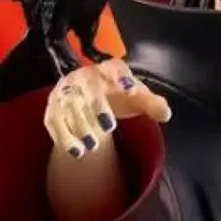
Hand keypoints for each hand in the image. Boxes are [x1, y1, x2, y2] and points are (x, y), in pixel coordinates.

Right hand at [44, 58, 171, 157]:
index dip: (121, 77)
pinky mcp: (54, 110)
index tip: (131, 90)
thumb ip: (152, 104)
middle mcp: (84, 77)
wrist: (92, 102)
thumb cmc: (119, 97)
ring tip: (93, 146)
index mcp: (108, 69)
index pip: (114, 67)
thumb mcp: (138, 100)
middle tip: (109, 127)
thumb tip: (166, 113)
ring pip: (69, 106)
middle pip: (88, 88)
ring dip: (80, 126)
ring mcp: (66, 93)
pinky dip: (64, 138)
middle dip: (98, 106)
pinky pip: (55, 122)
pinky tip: (77, 152)